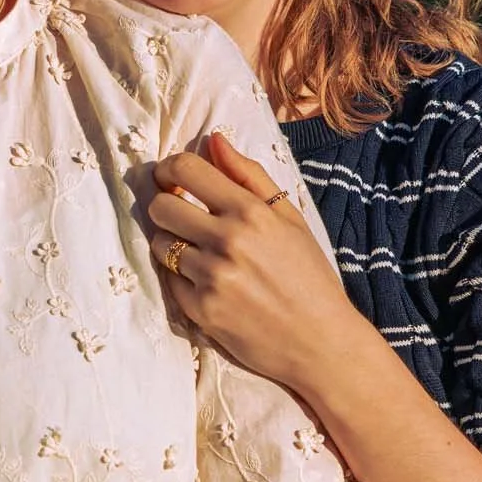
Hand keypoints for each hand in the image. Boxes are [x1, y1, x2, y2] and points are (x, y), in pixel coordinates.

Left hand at [148, 132, 368, 390]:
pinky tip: (209, 283)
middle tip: (182, 214)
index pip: (185, 169)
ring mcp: (211, 278)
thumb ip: (249, 175)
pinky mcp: (200, 311)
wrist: (321, 342)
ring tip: (201, 253)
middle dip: (166, 205)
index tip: (173, 178)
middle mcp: (227, 241)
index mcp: (250, 212)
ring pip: (161, 244)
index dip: (170, 169)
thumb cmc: (308, 275)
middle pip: (160, 205)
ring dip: (173, 244)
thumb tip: (212, 140)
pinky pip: (170, 281)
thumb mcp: (289, 217)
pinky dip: (182, 279)